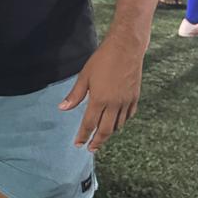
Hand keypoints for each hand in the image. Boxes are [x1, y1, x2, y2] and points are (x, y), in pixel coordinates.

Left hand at [58, 35, 143, 151]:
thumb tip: (62, 108)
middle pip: (105, 130)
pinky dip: (122, 122)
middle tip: (91, 148)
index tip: (78, 144)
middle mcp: (114, 104)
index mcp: (99, 100)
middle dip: (97, 141)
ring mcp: (126, 102)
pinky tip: (117, 123)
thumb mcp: (84, 76)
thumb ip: (75, 95)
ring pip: (118, 125)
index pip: (89, 124)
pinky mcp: (135, 97)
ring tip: (101, 137)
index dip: (83, 136)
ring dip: (109, 133)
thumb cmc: (102, 60)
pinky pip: (128, 115)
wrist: (126, 49)